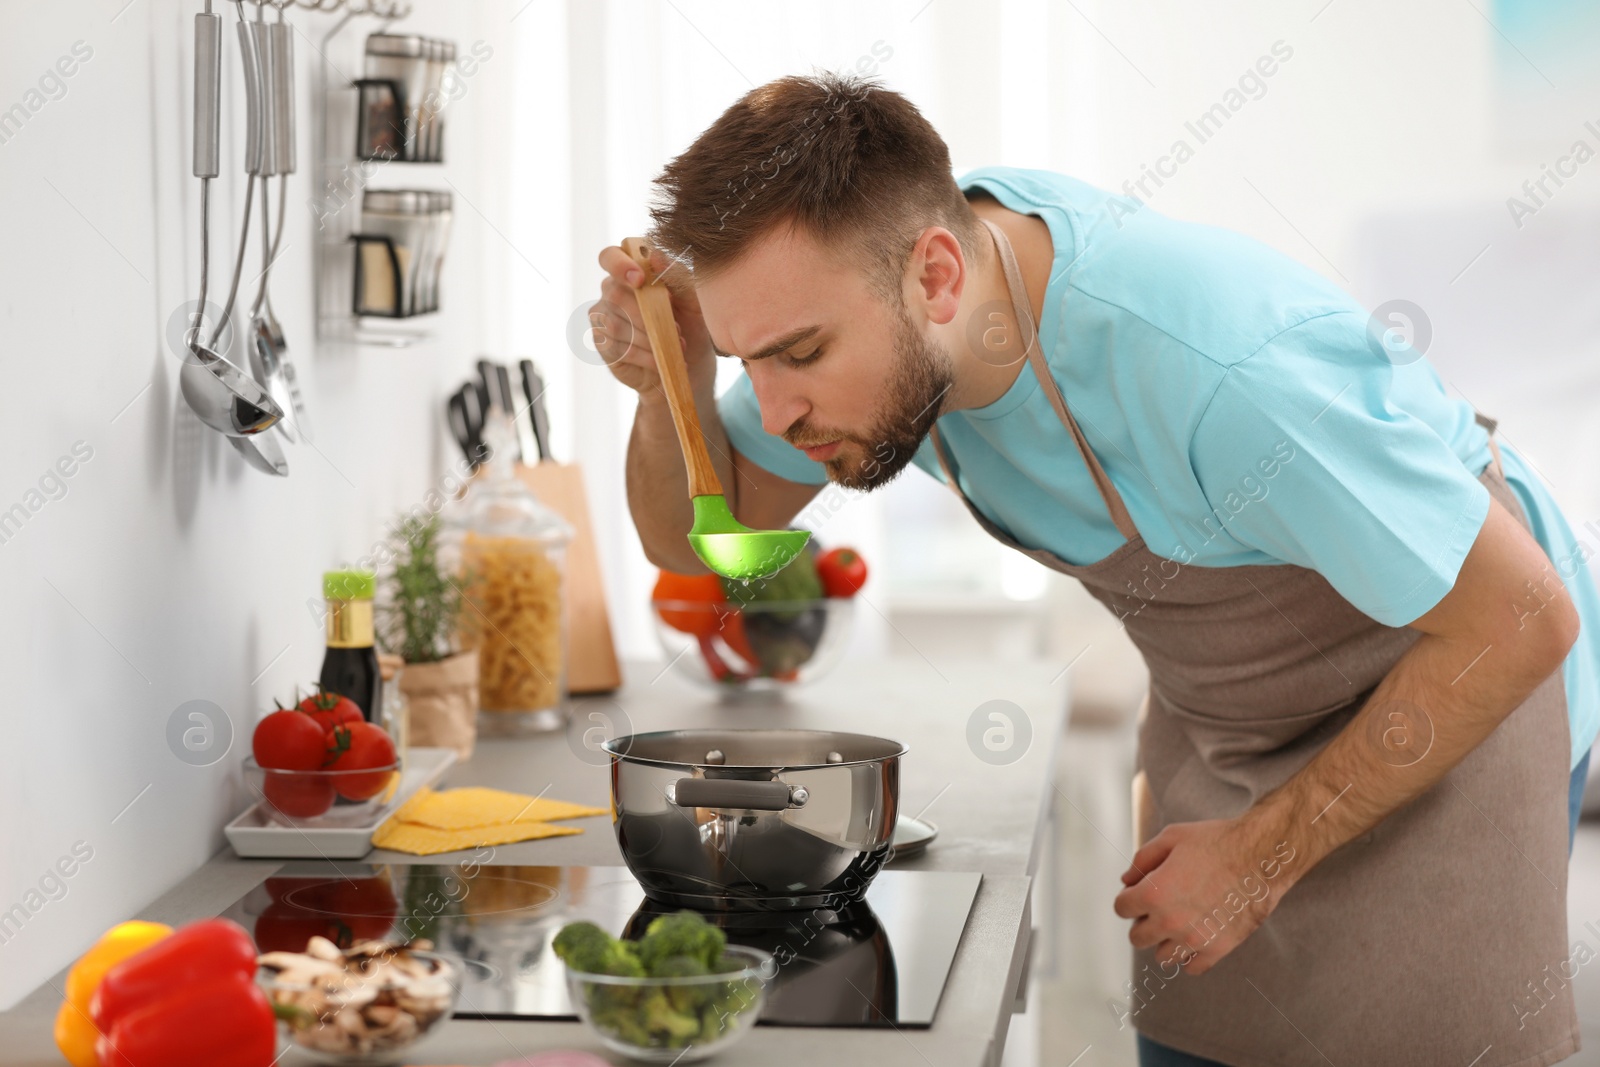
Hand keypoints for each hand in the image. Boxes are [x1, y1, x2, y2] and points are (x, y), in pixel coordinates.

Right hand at [594, 243, 716, 400]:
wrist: (689, 358)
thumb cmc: (689, 320)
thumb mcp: (691, 296)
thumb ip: (675, 274)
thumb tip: (655, 256)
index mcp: (629, 271)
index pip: (609, 257)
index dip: (619, 265)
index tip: (640, 279)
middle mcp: (610, 290)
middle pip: (615, 295)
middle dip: (648, 313)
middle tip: (676, 328)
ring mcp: (602, 318)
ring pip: (616, 324)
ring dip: (649, 336)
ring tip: (675, 344)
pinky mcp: (603, 345)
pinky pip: (618, 348)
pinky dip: (644, 355)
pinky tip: (660, 359)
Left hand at [1112, 819, 1298, 975]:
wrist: (1261, 856)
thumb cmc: (1217, 842)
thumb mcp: (1172, 837)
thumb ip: (1143, 859)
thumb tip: (1126, 880)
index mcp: (1153, 893)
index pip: (1121, 908)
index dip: (1129, 897)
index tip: (1139, 893)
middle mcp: (1169, 921)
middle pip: (1137, 938)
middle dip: (1143, 922)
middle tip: (1158, 908)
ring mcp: (1194, 939)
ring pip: (1163, 957)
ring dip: (1165, 941)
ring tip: (1178, 923)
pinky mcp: (1218, 948)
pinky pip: (1192, 967)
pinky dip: (1189, 956)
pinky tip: (1195, 937)